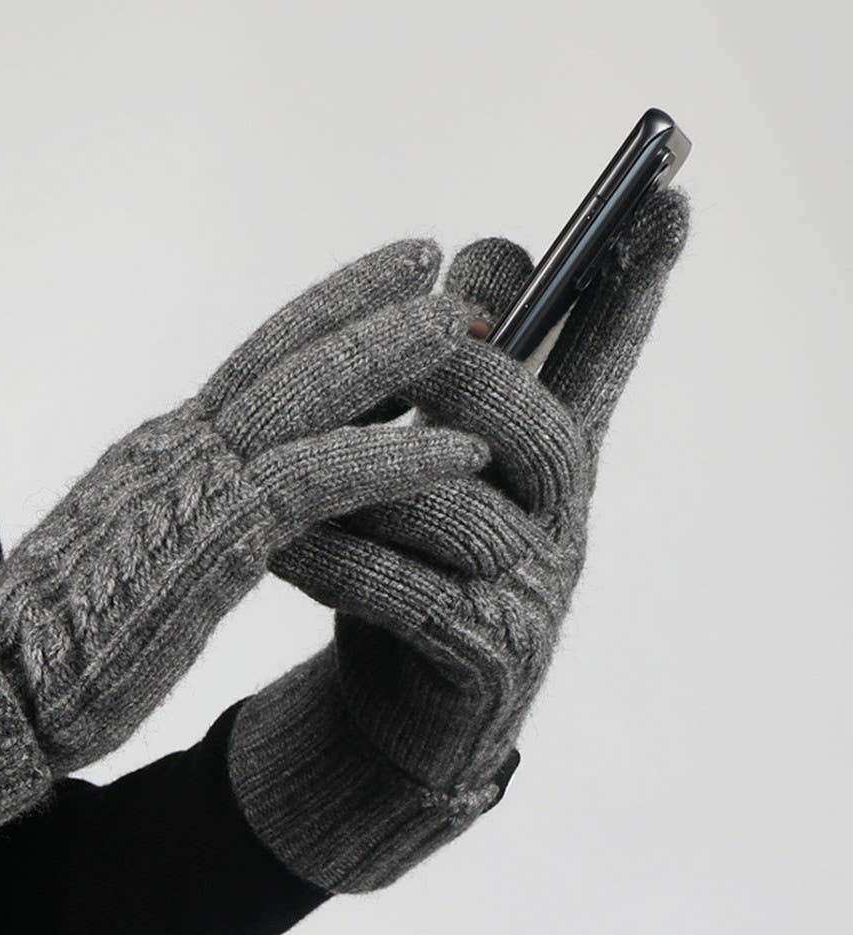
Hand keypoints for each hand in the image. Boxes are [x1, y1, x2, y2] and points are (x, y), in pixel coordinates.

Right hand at [0, 241, 489, 774]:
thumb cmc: (55, 643)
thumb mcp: (130, 560)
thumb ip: (177, 521)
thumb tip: (218, 516)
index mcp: (158, 453)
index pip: (249, 366)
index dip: (317, 319)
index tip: (374, 288)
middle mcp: (175, 446)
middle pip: (284, 351)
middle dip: (364, 301)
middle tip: (435, 266)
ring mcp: (193, 483)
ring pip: (311, 392)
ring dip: (397, 353)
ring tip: (471, 327)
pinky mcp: (215, 537)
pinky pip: (322, 478)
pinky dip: (399, 456)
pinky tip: (462, 450)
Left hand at [227, 187, 690, 892]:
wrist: (385, 717)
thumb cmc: (402, 577)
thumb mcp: (429, 471)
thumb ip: (456, 379)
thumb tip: (481, 244)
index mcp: (546, 472)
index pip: (603, 369)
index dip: (635, 293)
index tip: (672, 201)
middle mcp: (558, 527)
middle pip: (536, 429)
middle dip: (467, 378)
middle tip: (410, 341)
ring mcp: (531, 598)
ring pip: (457, 508)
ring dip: (364, 475)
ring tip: (279, 461)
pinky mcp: (484, 661)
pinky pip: (404, 590)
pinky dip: (333, 557)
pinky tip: (277, 546)